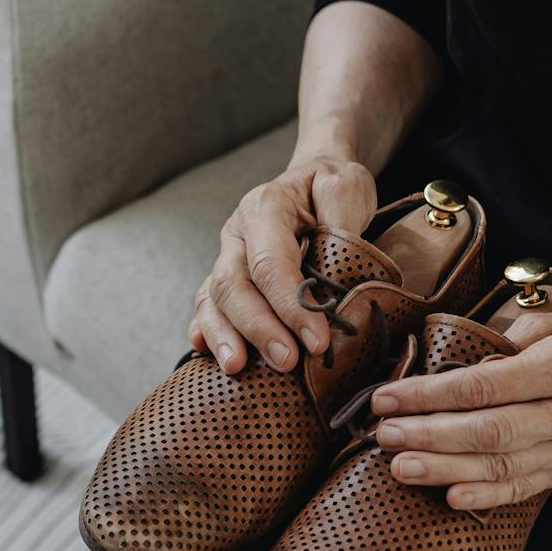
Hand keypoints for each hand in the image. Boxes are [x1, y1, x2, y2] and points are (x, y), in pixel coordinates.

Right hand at [190, 154, 376, 373]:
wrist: (311, 181)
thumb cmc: (329, 187)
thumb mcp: (345, 186)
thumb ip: (342, 219)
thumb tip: (340, 266)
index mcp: (264, 208)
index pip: (269, 262)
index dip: (290, 305)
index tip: (317, 341)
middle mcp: (236, 233)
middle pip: (233, 285)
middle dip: (257, 328)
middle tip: (286, 363)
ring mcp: (226, 256)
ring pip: (212, 299)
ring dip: (224, 336)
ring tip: (238, 369)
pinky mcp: (225, 277)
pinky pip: (206, 306)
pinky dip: (206, 331)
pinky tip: (207, 355)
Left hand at [369, 306, 551, 508]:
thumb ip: (507, 341)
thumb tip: (457, 366)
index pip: (482, 387)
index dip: (429, 395)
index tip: (387, 397)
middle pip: (487, 432)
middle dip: (428, 435)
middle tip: (384, 435)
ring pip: (501, 466)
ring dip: (444, 469)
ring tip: (399, 466)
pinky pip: (525, 489)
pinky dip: (486, 497)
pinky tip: (449, 497)